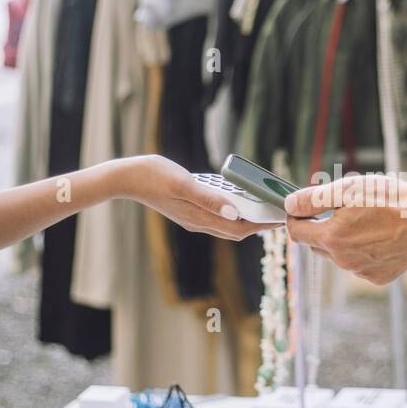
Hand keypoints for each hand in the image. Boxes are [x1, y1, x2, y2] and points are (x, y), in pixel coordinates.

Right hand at [123, 156, 271, 240]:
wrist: (127, 178)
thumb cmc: (153, 176)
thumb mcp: (183, 183)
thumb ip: (208, 198)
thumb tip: (234, 211)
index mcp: (198, 217)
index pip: (238, 228)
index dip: (261, 225)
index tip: (279, 219)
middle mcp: (197, 222)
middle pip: (235, 231)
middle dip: (258, 225)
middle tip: (278, 215)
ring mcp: (192, 218)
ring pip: (226, 225)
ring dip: (246, 220)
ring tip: (264, 208)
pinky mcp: (188, 210)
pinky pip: (216, 216)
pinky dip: (233, 212)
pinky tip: (239, 200)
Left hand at [284, 173, 406, 284]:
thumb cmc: (392, 200)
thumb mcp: (349, 189)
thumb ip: (313, 199)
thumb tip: (289, 205)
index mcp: (331, 238)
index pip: (296, 231)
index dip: (296, 216)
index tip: (304, 206)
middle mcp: (342, 260)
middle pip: (316, 244)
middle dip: (321, 227)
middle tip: (342, 208)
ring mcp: (361, 272)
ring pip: (338, 255)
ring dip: (343, 239)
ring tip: (367, 220)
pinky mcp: (378, 277)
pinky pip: (360, 264)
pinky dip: (363, 251)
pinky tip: (381, 236)